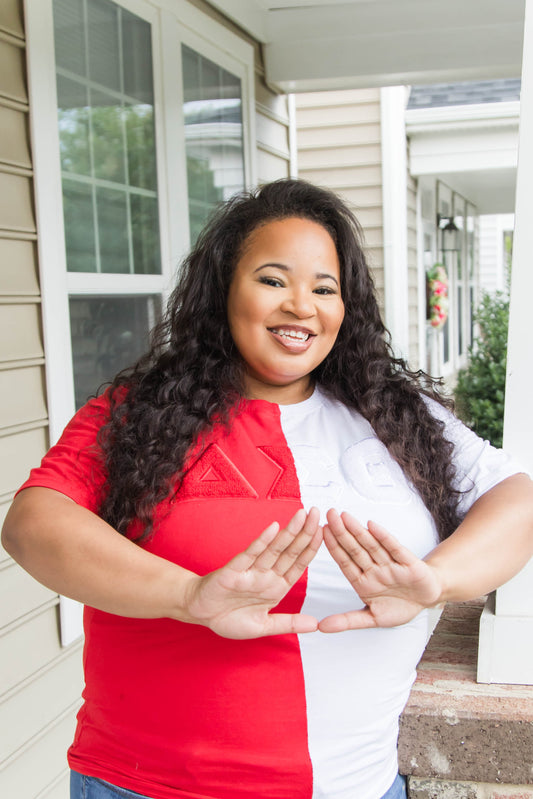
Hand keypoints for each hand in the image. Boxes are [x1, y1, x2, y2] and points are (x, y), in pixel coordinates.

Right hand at [185, 507, 321, 638]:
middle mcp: (266, 576)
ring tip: (302, 515)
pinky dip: (262, 541)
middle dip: (305, 533)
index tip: (326, 533)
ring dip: (289, 532)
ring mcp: (251, 572)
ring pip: (274, 549)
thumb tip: (316, 625)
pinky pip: (250, 554)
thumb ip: (288, 624)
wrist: (199, 613)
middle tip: (318, 513)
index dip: (311, 549)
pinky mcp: (234, 570)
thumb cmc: (228, 617)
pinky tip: (274, 528)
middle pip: (290, 552)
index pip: (298, 565)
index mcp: (276, 587)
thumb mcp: (263, 627)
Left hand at [319, 510, 441, 632]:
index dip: (333, 547)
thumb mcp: (372, 618)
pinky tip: (371, 525)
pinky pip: (394, 548)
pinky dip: (384, 537)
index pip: (345, 562)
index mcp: (363, 581)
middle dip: (341, 532)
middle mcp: (374, 569)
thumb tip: (320, 628)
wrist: (427, 600)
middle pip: (355, 549)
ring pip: (371, 545)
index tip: (320, 531)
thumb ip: (347, 621)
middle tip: (328, 513)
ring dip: (358, 531)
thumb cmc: (398, 606)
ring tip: (344, 516)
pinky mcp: (409, 563)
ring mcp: (390, 565)